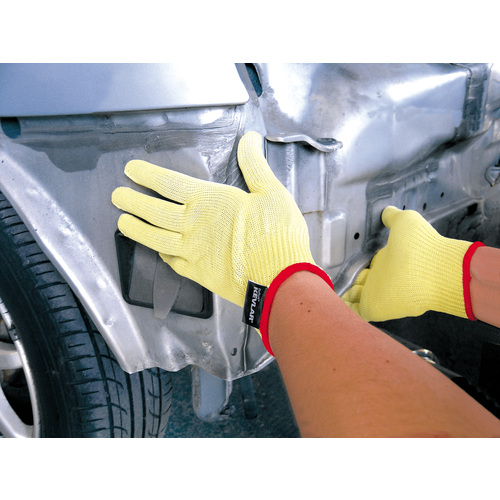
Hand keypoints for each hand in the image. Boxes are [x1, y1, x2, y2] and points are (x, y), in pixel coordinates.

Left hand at [112, 132, 314, 307]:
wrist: (280, 279)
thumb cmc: (278, 235)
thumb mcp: (271, 193)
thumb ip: (255, 165)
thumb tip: (249, 139)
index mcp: (209, 201)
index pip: (169, 183)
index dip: (147, 174)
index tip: (130, 170)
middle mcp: (193, 225)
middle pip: (154, 210)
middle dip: (132, 201)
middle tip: (116, 196)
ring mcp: (192, 251)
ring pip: (155, 238)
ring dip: (137, 229)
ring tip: (122, 222)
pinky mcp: (198, 273)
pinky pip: (171, 262)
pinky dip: (161, 255)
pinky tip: (157, 251)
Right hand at [341, 206, 479, 321]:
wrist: (433, 268)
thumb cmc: (421, 244)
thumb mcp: (404, 222)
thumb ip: (392, 216)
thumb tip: (386, 211)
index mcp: (385, 261)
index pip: (365, 267)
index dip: (354, 266)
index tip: (342, 265)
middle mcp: (380, 279)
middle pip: (358, 283)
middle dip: (346, 283)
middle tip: (331, 281)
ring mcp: (377, 294)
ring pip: (354, 299)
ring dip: (341, 297)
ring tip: (325, 293)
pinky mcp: (374, 308)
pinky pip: (354, 313)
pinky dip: (342, 310)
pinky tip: (332, 304)